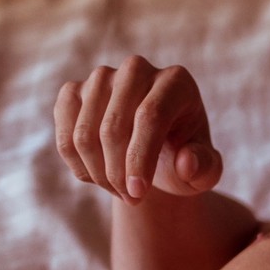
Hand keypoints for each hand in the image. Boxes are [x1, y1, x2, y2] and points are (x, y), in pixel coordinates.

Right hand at [54, 56, 222, 203]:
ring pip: (84, 134)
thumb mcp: (204, 170)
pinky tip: (98, 177)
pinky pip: (64, 135)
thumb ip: (205, 168)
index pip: (150, 116)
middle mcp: (136, 70)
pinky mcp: (74, 92)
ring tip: (119, 190)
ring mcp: (101, 78)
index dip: (140, 159)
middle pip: (113, 127)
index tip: (137, 194)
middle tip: (131, 199)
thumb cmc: (183, 158)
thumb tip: (186, 162)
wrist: (157, 151)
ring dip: (98, 175)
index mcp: (176, 81)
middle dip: (117, 174)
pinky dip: (78, 166)